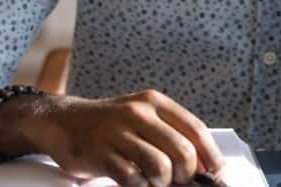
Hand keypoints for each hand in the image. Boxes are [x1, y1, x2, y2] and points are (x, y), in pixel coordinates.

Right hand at [27, 89, 224, 186]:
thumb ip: (170, 134)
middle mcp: (139, 113)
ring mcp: (118, 132)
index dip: (211, 156)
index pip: (196, 129)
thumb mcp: (143, 117)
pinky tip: (135, 182)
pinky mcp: (100, 153)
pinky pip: (132, 178)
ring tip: (153, 181)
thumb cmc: (111, 124)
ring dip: (161, 183)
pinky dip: (139, 186)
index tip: (216, 174)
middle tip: (178, 181)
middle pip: (182, 151)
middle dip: (186, 174)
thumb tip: (203, 165)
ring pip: (160, 166)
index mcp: (155, 102)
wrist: (63, 122)